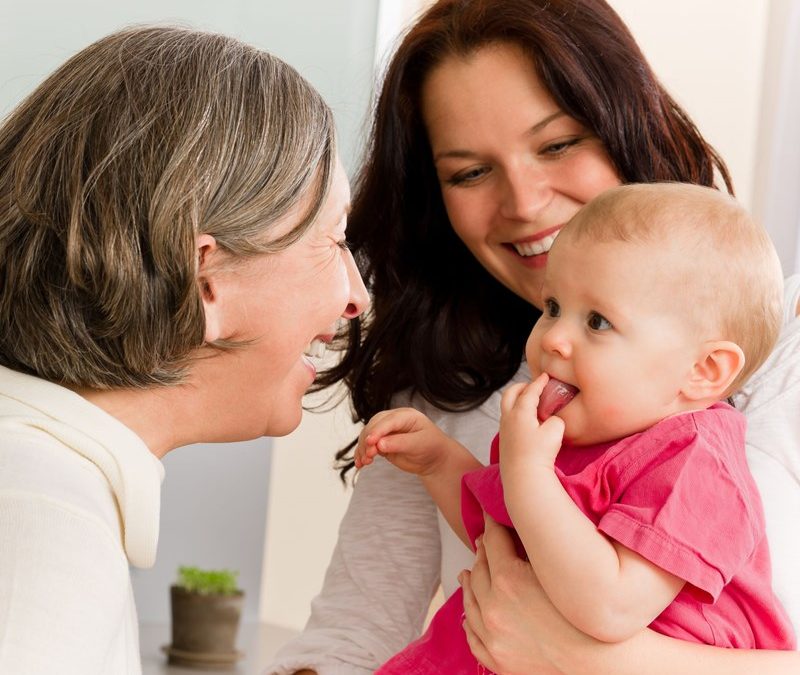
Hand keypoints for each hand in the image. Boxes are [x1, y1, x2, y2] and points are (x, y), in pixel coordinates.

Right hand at [354, 407, 449, 475]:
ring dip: (363, 449)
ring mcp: (386, 432)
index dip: (378, 430)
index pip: (388, 420)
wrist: (434, 459)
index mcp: (406, 415)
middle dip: (368, 440)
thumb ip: (399, 443)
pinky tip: (360, 463)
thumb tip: (379, 444)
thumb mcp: (419, 444)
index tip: (370, 442)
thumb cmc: (431, 447)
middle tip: (368, 455)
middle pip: (374, 426)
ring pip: (367, 436)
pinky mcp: (381, 443)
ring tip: (364, 462)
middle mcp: (393, 421)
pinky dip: (362, 454)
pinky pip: (367, 446)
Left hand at [461, 514, 592, 674]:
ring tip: (468, 571)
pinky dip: (469, 620)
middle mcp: (494, 609)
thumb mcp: (558, 573)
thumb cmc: (588, 618)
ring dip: (469, 583)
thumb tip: (520, 527)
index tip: (490, 515)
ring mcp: (493, 637)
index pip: (492, 541)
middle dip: (482, 552)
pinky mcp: (497, 660)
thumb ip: (535, 549)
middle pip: (479, 569)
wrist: (602, 666)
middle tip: (484, 540)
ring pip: (470, 601)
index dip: (491, 524)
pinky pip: (473, 636)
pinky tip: (469, 611)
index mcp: (508, 581)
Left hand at [499, 373, 564, 470]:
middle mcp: (508, 418)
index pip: (530, 392)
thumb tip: (551, 421)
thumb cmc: (539, 454)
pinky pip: (507, 420)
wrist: (523, 477)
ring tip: (528, 402)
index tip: (545, 377)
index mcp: (520, 412)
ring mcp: (503, 430)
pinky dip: (515, 413)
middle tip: (532, 385)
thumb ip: (555, 420)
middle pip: (509, 394)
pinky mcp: (504, 442)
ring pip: (506, 407)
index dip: (539, 383)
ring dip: (516, 400)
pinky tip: (525, 421)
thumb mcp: (555, 431)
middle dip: (521, 386)